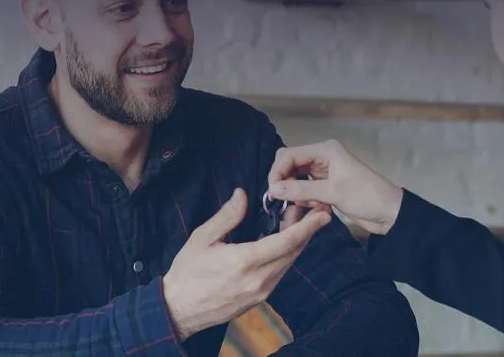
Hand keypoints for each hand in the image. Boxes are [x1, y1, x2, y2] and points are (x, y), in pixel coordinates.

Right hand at [162, 188, 331, 339]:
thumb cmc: (188, 272)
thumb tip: (242, 195)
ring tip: (300, 223)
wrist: (180, 309)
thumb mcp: (202, 238)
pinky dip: (286, 256)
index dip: (307, 227)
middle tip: (314, 211)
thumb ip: (227, 216)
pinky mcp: (260, 299)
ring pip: (289, 263)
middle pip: (293, 252)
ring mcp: (261, 292)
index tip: (323, 215)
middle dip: (307, 231)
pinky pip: (280, 273)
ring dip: (297, 243)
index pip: (286, 242)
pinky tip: (284, 244)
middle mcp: (258, 279)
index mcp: (244, 261)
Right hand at [266, 139, 403, 235]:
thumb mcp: (332, 192)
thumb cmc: (366, 197)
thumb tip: (273, 189)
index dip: (277, 172)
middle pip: (290, 165)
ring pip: (296, 179)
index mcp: (325, 151)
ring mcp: (324, 172)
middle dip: (286, 182)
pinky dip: (306, 199)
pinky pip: (305, 190)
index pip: (289, 155)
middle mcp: (322, 158)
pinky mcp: (326, 186)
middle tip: (286, 200)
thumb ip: (300, 189)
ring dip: (297, 193)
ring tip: (310, 205)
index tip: (272, 192)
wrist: (390, 213)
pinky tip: (317, 207)